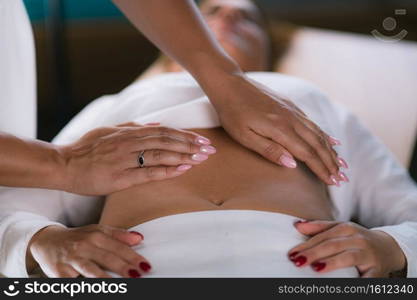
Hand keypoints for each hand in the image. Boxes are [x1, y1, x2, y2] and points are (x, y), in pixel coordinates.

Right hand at [27, 224, 150, 277]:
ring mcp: (71, 260)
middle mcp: (84, 246)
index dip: (133, 257)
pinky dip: (85, 286)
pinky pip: (74, 282)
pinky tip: (96, 290)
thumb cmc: (77, 238)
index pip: (118, 247)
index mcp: (95, 235)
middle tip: (137, 275)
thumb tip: (139, 238)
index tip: (145, 265)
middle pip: (107, 258)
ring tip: (118, 285)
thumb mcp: (97, 231)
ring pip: (90, 271)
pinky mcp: (60, 273)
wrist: (46, 241)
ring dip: (105, 279)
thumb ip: (119, 235)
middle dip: (123, 267)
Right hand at [59, 122, 215, 194]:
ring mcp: (124, 160)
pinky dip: (166, 170)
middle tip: (210, 149)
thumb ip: (132, 126)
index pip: (163, 131)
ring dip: (183, 156)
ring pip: (160, 155)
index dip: (184, 135)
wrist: (64, 165)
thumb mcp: (108, 130)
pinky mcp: (120, 177)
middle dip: (190, 145)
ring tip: (202, 158)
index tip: (202, 139)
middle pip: (166, 141)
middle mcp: (129, 143)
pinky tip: (182, 169)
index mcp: (128, 132)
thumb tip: (156, 124)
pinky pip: (147, 173)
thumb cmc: (86, 148)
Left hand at [206, 73, 347, 185]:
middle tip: (341, 178)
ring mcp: (292, 111)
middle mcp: (292, 119)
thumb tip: (292, 164)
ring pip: (317, 132)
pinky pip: (312, 122)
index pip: (307, 153)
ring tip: (340, 163)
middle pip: (317, 144)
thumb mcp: (244, 136)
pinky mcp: (289, 105)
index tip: (332, 182)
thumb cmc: (232, 113)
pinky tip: (329, 140)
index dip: (321, 169)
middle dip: (330, 162)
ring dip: (330, 150)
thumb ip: (269, 150)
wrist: (229, 84)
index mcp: (281, 129)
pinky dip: (323, 134)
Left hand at [287, 220, 406, 276]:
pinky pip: (365, 277)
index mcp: (347, 228)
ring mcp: (368, 255)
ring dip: (332, 263)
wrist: (389, 247)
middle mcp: (358, 239)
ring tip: (317, 268)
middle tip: (298, 261)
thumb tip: (297, 225)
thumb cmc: (356, 239)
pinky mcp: (377, 271)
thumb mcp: (340, 229)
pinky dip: (356, 281)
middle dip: (314, 253)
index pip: (323, 237)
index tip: (292, 253)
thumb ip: (319, 227)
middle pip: (332, 245)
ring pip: (348, 257)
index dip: (306, 245)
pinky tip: (343, 285)